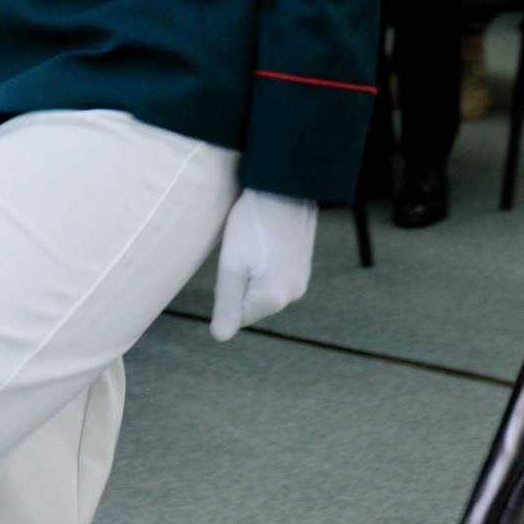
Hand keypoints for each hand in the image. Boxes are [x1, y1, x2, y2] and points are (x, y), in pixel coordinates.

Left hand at [209, 190, 317, 341]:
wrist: (285, 187)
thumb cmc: (253, 223)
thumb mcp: (231, 264)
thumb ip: (226, 304)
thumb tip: (220, 337)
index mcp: (273, 298)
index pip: (237, 316)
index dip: (226, 290)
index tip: (231, 262)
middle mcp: (292, 294)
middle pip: (251, 302)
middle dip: (240, 282)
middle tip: (241, 250)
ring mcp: (301, 278)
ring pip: (263, 288)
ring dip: (253, 271)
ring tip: (254, 242)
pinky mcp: (303, 263)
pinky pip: (276, 274)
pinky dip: (265, 262)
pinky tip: (264, 239)